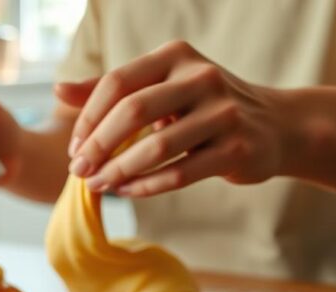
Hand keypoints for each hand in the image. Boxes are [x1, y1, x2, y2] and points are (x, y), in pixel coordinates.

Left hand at [59, 40, 284, 197]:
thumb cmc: (202, 107)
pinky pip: (179, 173)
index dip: (88, 118)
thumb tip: (58, 88)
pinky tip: (126, 191)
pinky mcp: (237, 149)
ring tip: (97, 184)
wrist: (277, 126)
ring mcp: (223, 113)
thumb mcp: (161, 86)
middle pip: (133, 111)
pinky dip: (145, 186)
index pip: (117, 82)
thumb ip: (110, 89)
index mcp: (176, 56)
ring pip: (155, 147)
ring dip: (118, 170)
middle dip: (98, 145)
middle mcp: (202, 77)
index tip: (73, 147)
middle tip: (78, 170)